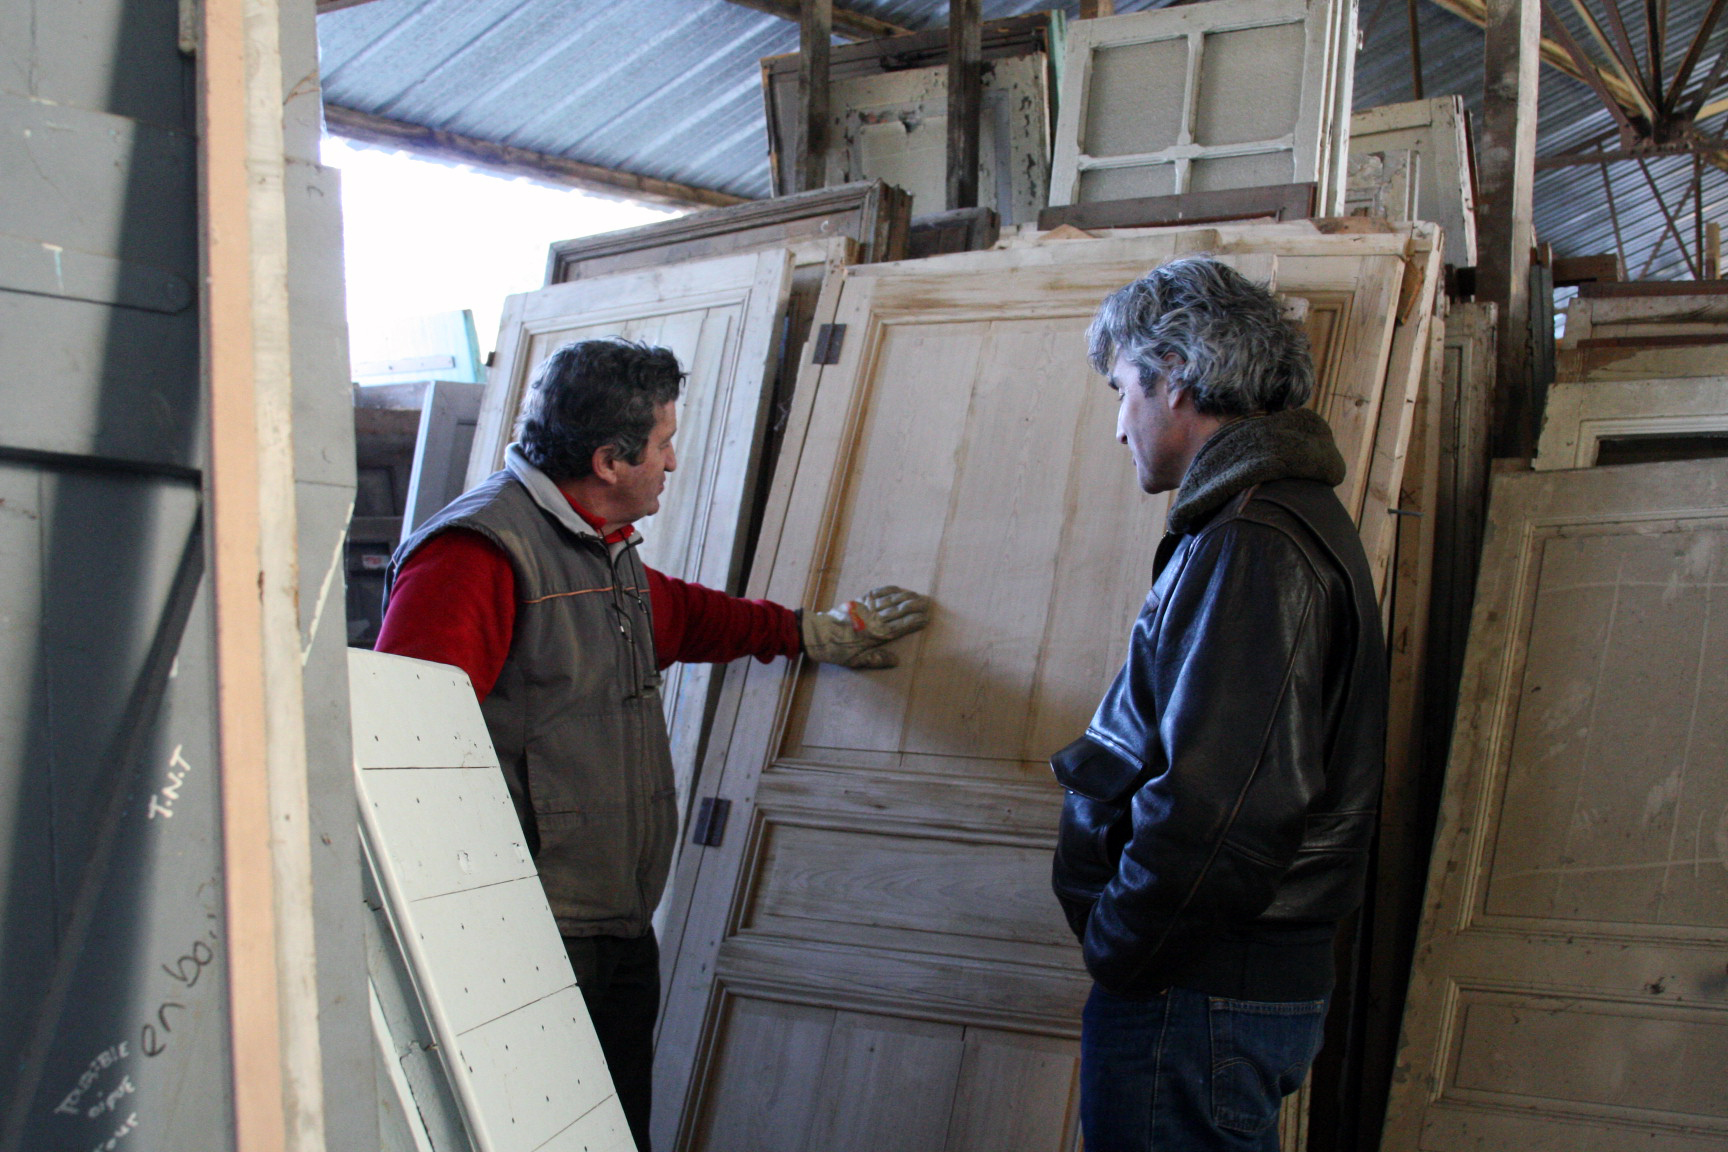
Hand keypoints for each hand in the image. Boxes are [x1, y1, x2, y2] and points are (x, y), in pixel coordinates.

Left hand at [800, 585, 929, 668]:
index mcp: (875, 635)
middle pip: (899, 610)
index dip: (914, 622)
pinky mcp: (858, 601)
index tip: (926, 618)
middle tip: (928, 604)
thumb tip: (897, 660)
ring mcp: (866, 608)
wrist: (816, 634)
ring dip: (906, 597)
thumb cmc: (837, 650)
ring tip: (919, 596)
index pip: (900, 627)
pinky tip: (899, 589)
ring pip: (891, 600)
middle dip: (915, 606)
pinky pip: (878, 593)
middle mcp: (873, 619)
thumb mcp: (856, 661)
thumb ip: (877, 659)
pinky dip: (890, 590)